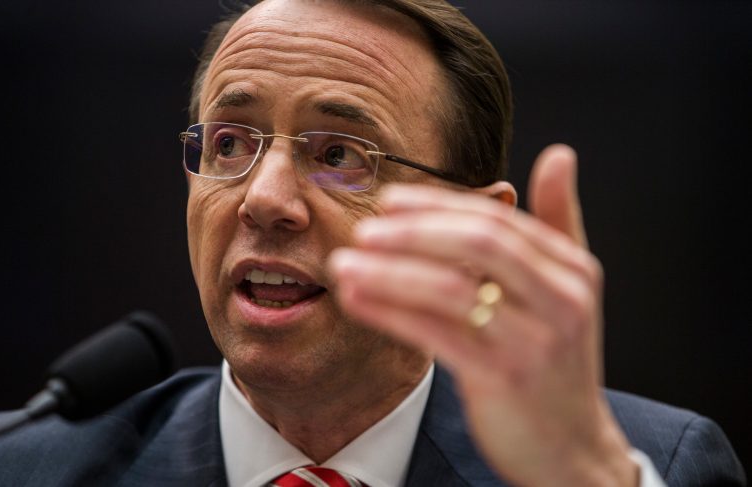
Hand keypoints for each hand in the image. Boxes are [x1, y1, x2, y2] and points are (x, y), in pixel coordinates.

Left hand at [329, 145, 637, 485]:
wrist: (572, 448)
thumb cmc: (555, 361)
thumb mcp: (567, 289)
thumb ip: (560, 222)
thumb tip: (558, 154)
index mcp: (572, 268)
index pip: (496, 220)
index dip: (437, 206)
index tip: (389, 200)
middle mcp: (561, 298)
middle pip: (478, 243)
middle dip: (413, 232)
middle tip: (364, 229)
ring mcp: (535, 339)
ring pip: (451, 288)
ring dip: (389, 272)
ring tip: (344, 265)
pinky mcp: (504, 377)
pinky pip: (436, 334)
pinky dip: (389, 312)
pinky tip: (355, 300)